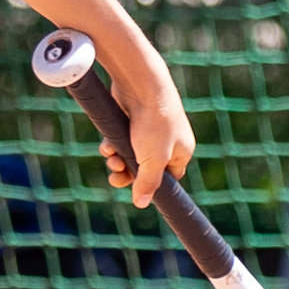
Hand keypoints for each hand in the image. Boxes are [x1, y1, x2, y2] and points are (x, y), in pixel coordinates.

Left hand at [100, 71, 195, 208]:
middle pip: (146, 169)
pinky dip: (113, 145)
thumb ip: (148, 183)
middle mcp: (168, 141)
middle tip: (115, 177)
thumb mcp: (153, 160)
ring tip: (111, 158)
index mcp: (181, 151)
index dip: (152, 186)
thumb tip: (141, 203)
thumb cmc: (154, 123)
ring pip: (130, 155)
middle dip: (128, 174)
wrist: (141, 85)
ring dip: (118, 160)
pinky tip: (107, 145)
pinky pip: (121, 140)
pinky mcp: (132, 120)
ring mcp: (149, 130)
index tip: (137, 192)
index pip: (169, 179)